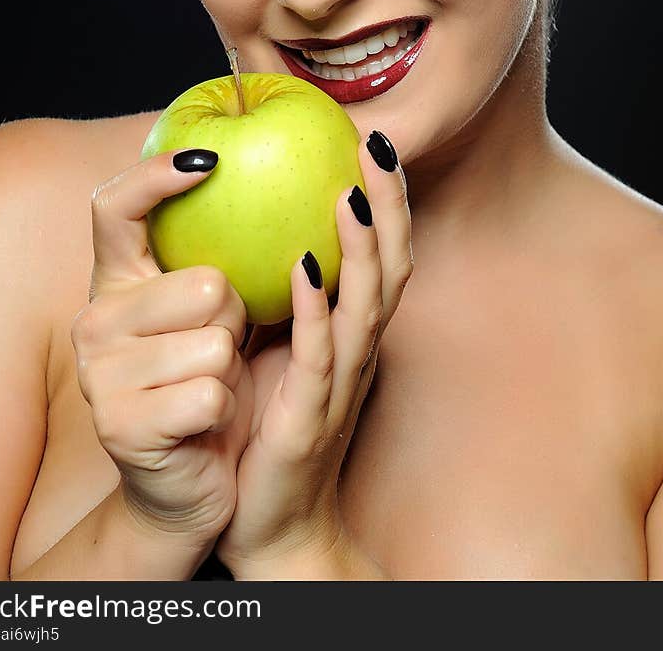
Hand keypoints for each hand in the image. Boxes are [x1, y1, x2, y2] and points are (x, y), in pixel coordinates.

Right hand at [71, 149, 253, 546]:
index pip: (114, 205)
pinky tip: (204, 424)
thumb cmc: (212, 381)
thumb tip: (285, 175)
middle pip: (205, 282)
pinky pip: (211, 392)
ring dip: (233, 370)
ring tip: (213, 386)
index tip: (212, 158)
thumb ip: (225, 254)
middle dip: (237, 318)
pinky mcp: (120, 423)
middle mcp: (95, 319)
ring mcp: (99, 373)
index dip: (156, 174)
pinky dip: (225, 409)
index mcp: (115, 281)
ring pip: (215, 342)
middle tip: (223, 347)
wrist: (190, 482)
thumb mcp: (215, 310)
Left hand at [214, 131, 411, 578]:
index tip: (373, 139)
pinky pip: (318, 355)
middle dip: (389, 204)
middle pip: (392, 265)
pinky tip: (303, 267)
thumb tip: (270, 227)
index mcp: (356, 331)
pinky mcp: (311, 416)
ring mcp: (342, 383)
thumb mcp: (286, 349)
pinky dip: (316, 307)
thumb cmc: (273, 428)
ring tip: (350, 193)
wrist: (271, 523)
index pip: (385, 251)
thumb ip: (290, 295)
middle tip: (376, 145)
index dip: (387, 196)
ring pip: (367, 304)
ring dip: (362, 247)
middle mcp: (361, 350)